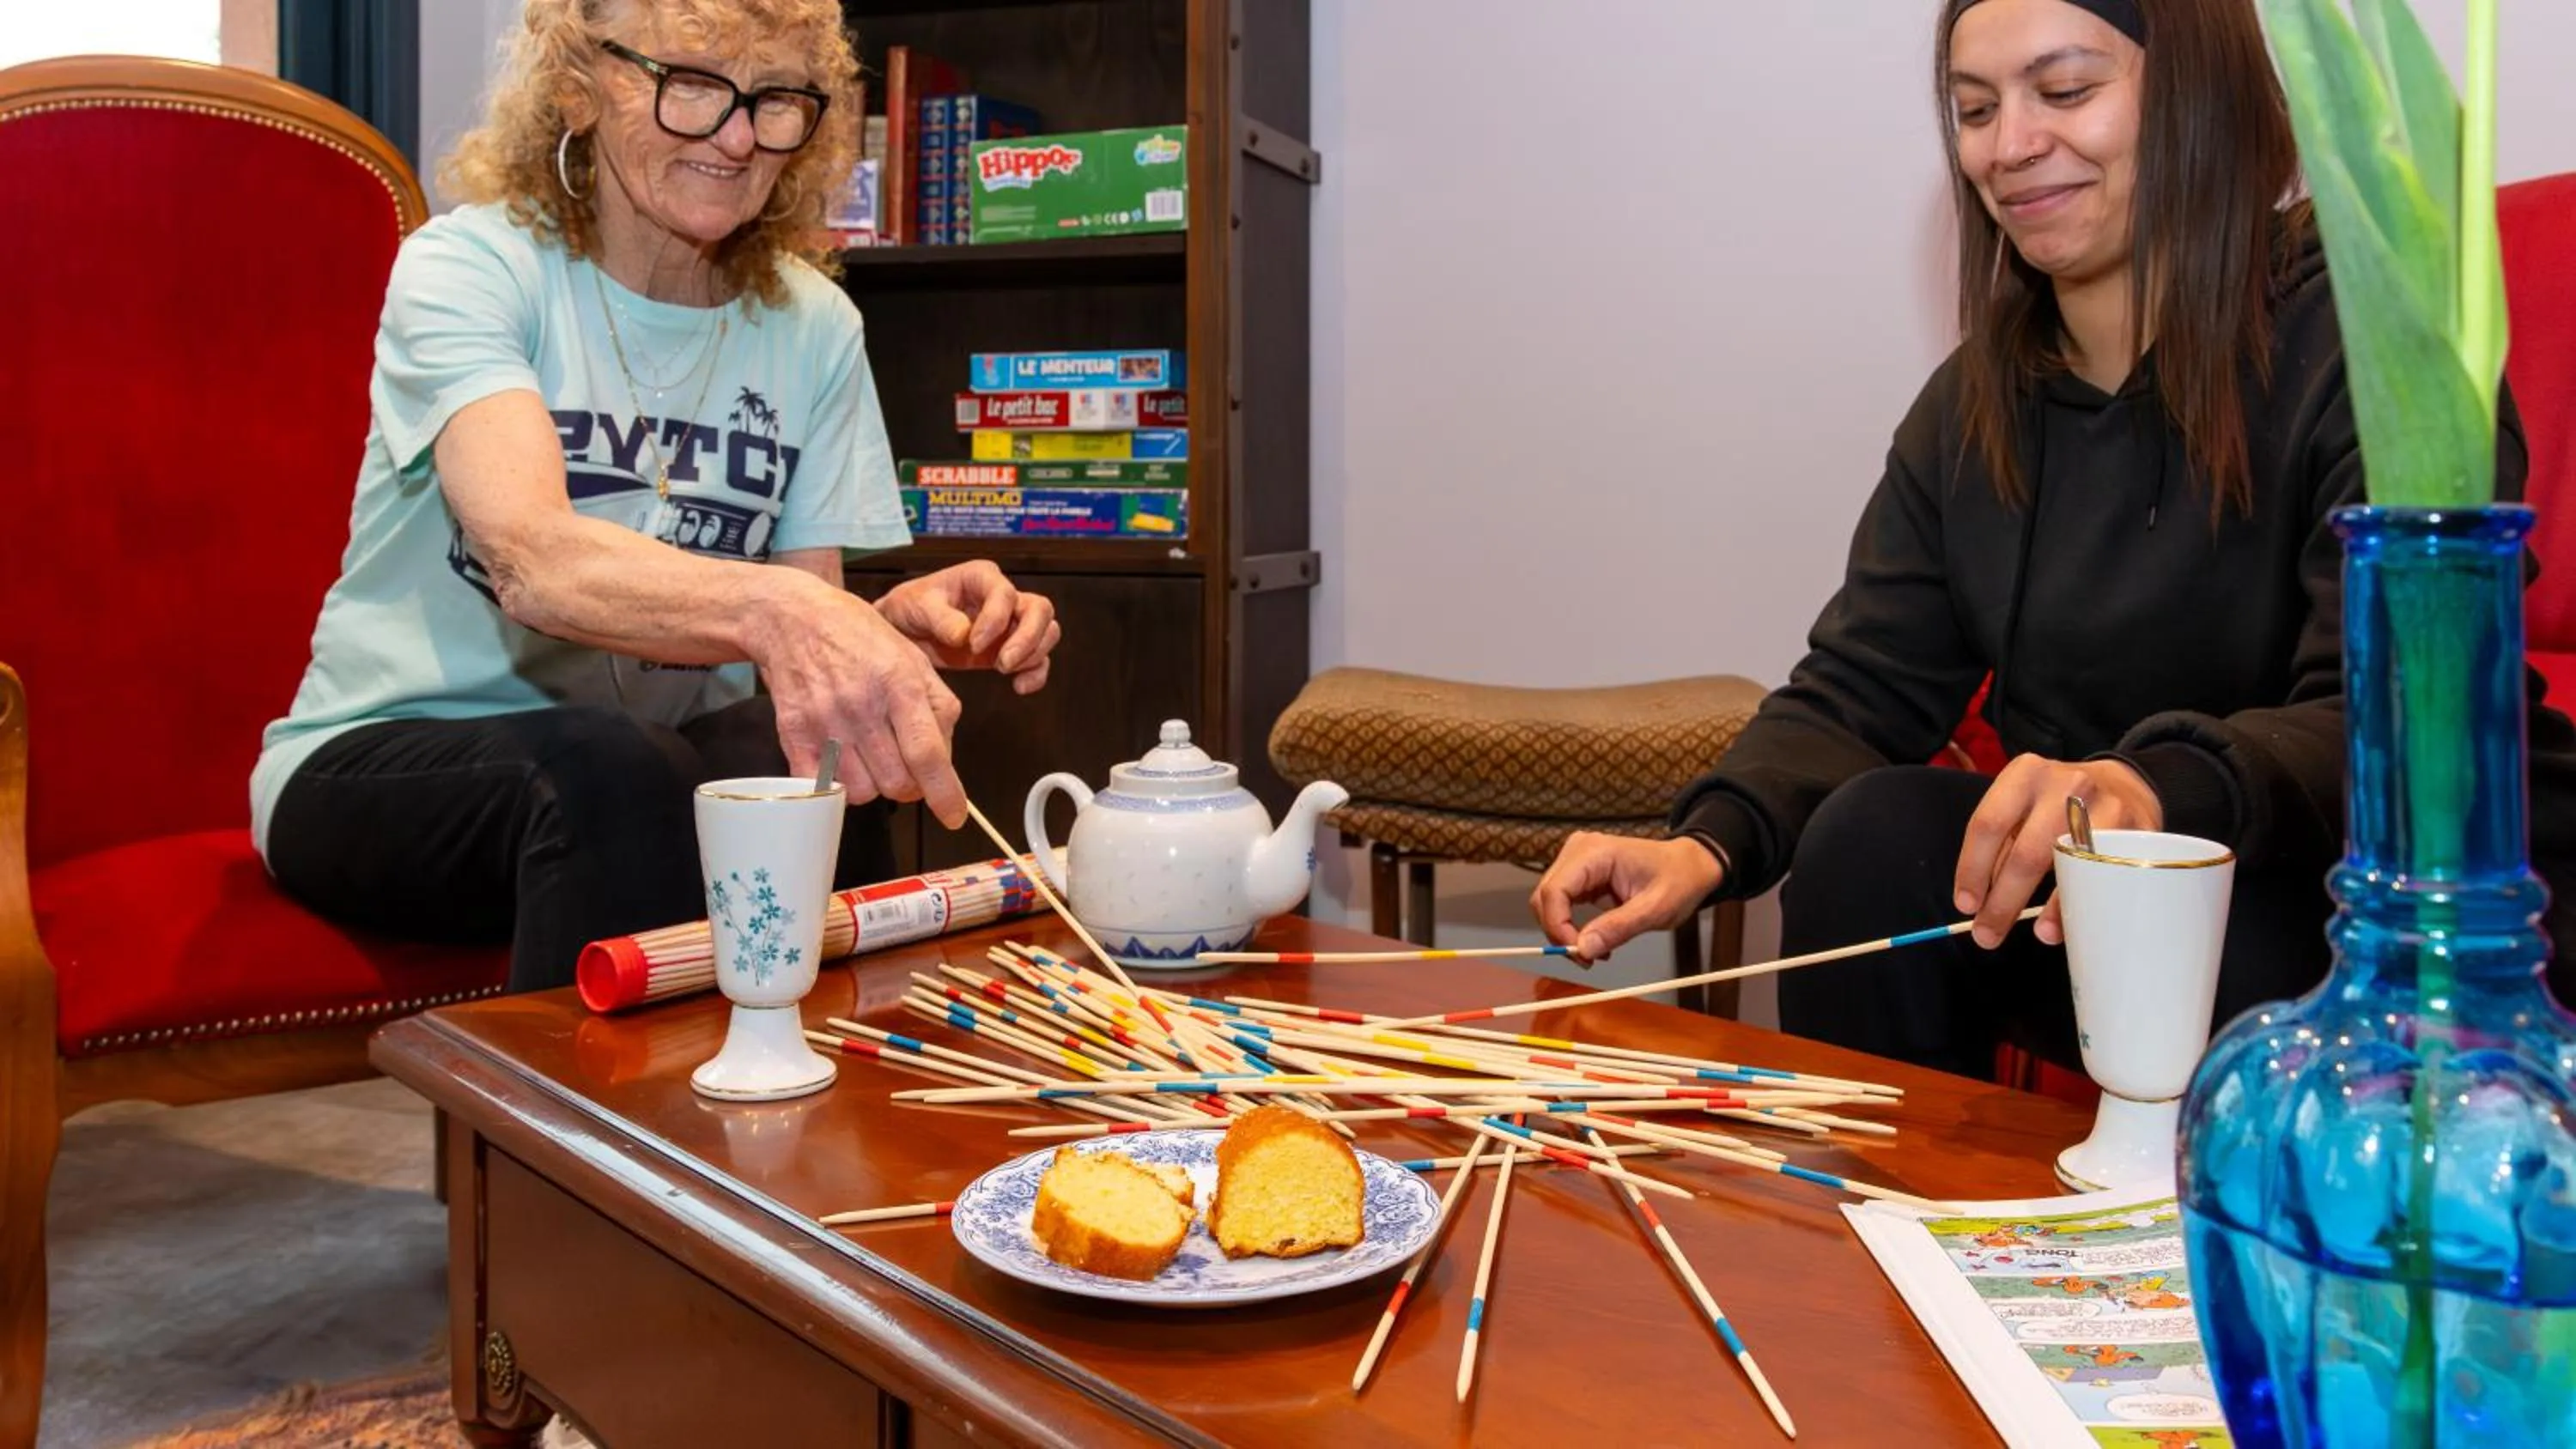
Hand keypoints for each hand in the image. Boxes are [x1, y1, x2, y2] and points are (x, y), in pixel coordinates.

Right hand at [753, 580, 967, 825]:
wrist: (793, 618)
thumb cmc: (859, 637)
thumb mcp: (914, 657)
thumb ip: (940, 706)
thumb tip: (946, 760)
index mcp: (899, 683)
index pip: (927, 754)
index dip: (945, 793)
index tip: (954, 816)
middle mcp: (862, 705)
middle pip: (897, 783)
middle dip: (910, 785)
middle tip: (905, 766)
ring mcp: (824, 721)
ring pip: (863, 792)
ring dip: (875, 786)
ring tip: (872, 757)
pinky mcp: (793, 734)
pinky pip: (823, 787)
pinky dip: (839, 785)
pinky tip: (844, 761)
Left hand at [876, 561, 1059, 695]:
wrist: (903, 631)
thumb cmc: (908, 608)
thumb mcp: (915, 606)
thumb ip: (939, 618)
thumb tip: (964, 634)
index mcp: (980, 577)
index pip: (1005, 593)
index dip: (995, 620)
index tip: (973, 644)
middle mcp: (1002, 596)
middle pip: (1040, 609)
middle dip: (1028, 638)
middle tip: (1003, 663)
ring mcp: (1010, 622)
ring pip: (1047, 631)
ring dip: (1034, 654)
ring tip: (1003, 670)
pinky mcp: (1010, 647)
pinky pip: (1039, 658)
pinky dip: (1036, 673)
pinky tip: (1019, 687)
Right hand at [1529, 833, 1725, 962]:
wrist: (1690, 866)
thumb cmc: (1679, 881)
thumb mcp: (1656, 909)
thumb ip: (1618, 928)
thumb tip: (1583, 950)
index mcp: (1594, 852)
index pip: (1554, 891)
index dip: (1557, 927)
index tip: (1579, 955)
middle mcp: (1578, 851)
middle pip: (1545, 897)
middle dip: (1559, 934)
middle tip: (1586, 960)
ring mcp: (1576, 861)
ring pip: (1548, 903)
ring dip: (1564, 933)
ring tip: (1595, 952)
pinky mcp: (1579, 875)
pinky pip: (1561, 904)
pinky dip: (1572, 927)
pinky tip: (1596, 940)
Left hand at [1954, 755, 2162, 948]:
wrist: (2123, 785)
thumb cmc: (2059, 803)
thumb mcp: (2025, 807)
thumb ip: (2002, 845)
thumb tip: (1977, 900)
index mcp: (2025, 774)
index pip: (1988, 824)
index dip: (1972, 869)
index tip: (1966, 905)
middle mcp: (2064, 784)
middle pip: (2026, 853)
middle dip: (2003, 902)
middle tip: (1987, 935)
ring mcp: (2105, 805)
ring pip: (2069, 867)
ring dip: (2047, 910)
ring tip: (2036, 935)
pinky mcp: (2137, 829)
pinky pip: (2104, 876)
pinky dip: (2082, 904)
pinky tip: (2070, 923)